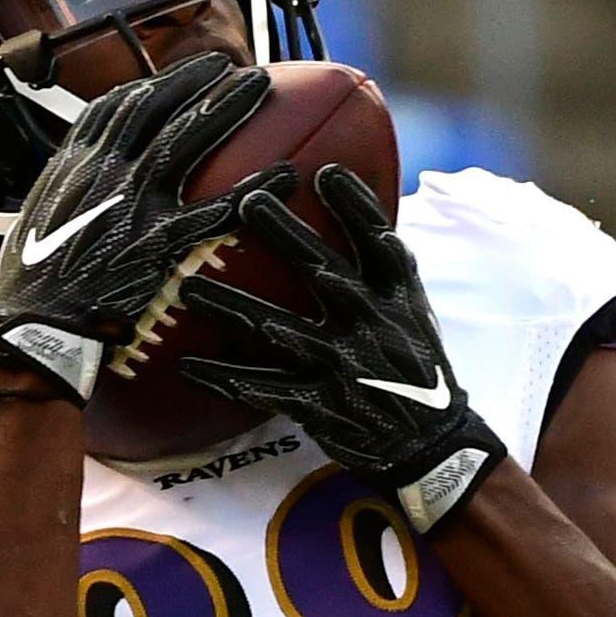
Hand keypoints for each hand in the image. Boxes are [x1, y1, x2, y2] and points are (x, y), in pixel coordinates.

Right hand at [0, 53, 291, 403]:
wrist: (34, 328)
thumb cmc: (32, 287)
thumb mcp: (36, 223)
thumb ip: (67, 198)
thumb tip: (83, 188)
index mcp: (73, 166)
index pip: (113, 108)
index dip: (150, 85)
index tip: (178, 75)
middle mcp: (105, 172)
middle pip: (157, 107)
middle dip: (195, 78)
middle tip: (230, 65)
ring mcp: (134, 202)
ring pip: (187, 139)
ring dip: (226, 106)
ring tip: (260, 86)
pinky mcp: (159, 241)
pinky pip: (216, 209)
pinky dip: (253, 190)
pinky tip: (285, 176)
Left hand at [178, 165, 505, 531]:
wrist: (429, 444)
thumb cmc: (414, 367)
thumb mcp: (412, 311)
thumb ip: (381, 268)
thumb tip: (354, 209)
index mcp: (397, 299)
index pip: (379, 241)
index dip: (354, 204)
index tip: (324, 171)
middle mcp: (370, 326)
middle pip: (323, 270)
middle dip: (284, 234)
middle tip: (247, 201)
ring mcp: (342, 366)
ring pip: (278, 328)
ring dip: (230, 306)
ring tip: (188, 285)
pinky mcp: (319, 405)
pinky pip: (262, 388)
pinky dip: (223, 377)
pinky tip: (186, 365)